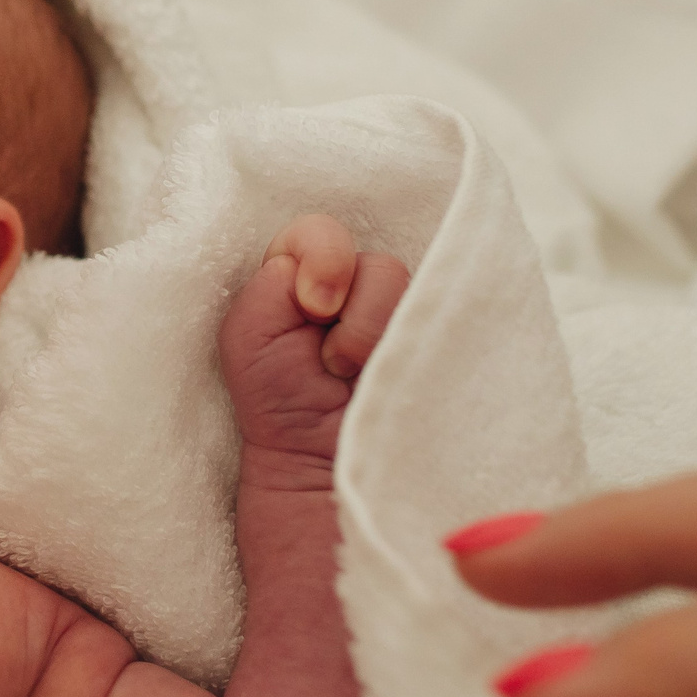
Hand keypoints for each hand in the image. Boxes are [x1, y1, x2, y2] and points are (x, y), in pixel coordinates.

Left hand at [219, 215, 412, 465]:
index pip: (324, 230)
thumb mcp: (248, 335)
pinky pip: (448, 314)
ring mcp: (401, 317)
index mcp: (310, 275)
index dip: (322, 255)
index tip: (312, 306)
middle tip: (333, 357)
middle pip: (377, 260)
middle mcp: (359, 289)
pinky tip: (394, 375)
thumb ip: (270, 284)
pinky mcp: (436, 343)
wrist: (317, 466)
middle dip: (356, 304)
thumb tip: (329, 274)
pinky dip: (420, 340)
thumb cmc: (279, 401)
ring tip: (356, 375)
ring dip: (376, 331)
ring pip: (409, 287)